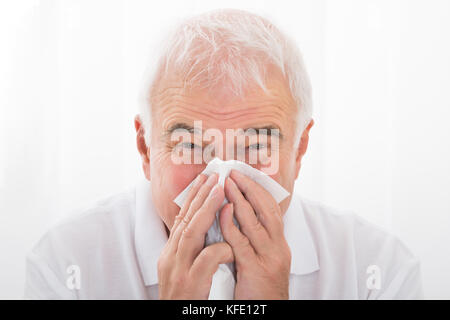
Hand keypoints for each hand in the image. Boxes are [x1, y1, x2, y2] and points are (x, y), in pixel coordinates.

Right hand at [158, 173, 233, 298]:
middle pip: (185, 219)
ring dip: (206, 210)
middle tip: (213, 176)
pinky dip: (218, 249)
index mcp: (171, 252)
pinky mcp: (190, 283)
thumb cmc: (182, 296)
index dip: (194, 197)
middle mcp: (171, 256)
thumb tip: (204, 228)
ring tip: (219, 191)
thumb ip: (191, 249)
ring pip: (191, 233)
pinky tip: (230, 242)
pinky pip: (205, 261)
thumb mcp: (182, 268)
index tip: (205, 179)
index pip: (182, 218)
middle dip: (200, 195)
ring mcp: (179, 269)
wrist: (174, 319)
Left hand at [219, 170, 290, 299]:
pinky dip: (231, 224)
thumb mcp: (263, 260)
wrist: (268, 312)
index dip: (258, 191)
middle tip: (234, 173)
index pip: (272, 209)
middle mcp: (278, 247)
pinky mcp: (255, 269)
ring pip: (255, 221)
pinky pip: (241, 242)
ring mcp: (269, 258)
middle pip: (266, 209)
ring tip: (226, 184)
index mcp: (280, 244)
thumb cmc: (261, 289)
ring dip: (239, 200)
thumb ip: (256, 240)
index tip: (244, 176)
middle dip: (250, 189)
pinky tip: (222, 211)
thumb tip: (240, 218)